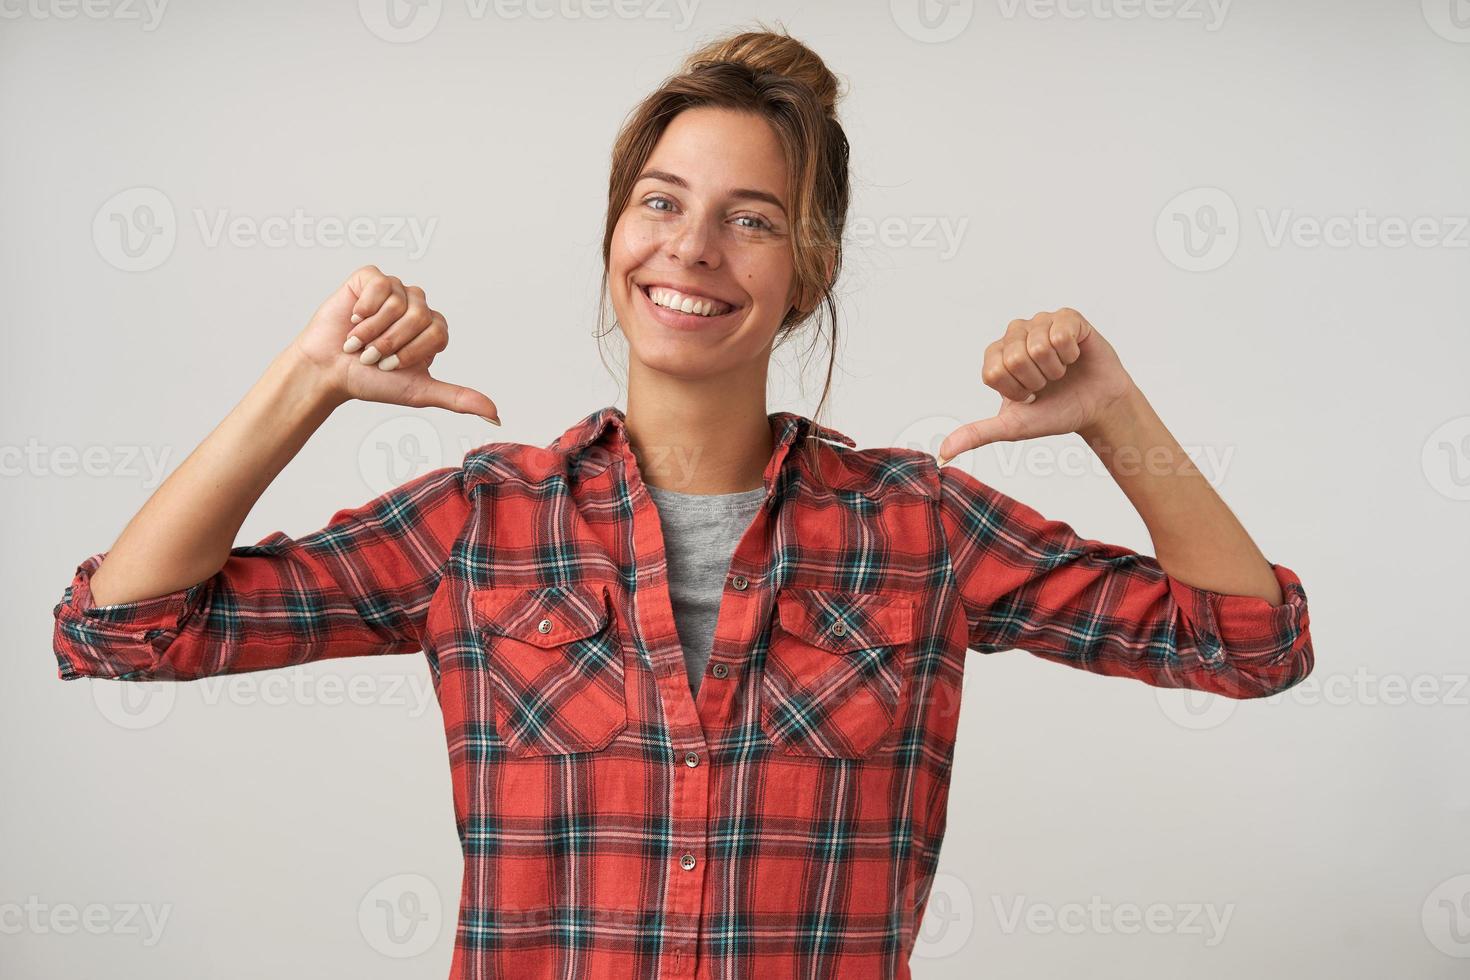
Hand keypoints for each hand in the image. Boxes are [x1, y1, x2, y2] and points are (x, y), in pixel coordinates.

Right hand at [291, 265, 499, 422]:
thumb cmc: (371, 381)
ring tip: (358, 340)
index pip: (437, 333)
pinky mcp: (370, 278)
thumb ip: (458, 398)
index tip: (390, 366)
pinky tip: (353, 318)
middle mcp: (417, 307)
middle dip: (390, 342)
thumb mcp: (419, 391)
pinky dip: (363, 307)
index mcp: (433, 330)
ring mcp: (395, 290)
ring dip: (373, 329)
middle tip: (372, 354)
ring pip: (397, 302)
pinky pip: (379, 284)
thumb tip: (496, 415)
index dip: (411, 351)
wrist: (328, 370)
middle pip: (419, 316)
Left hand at [937, 308, 1136, 463]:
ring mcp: (1040, 322)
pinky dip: (1071, 353)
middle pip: (1015, 358)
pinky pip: (1061, 333)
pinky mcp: (1067, 317)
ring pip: (1039, 345)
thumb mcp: (1013, 426)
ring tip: (1061, 370)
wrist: (1097, 407)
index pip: (994, 372)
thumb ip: (977, 434)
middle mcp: (1014, 334)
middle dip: (1037, 380)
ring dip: (1055, 368)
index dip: (1016, 390)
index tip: (1029, 395)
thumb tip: (944, 453)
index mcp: (996, 356)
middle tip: (1048, 383)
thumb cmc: (1054, 412)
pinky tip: (1075, 356)